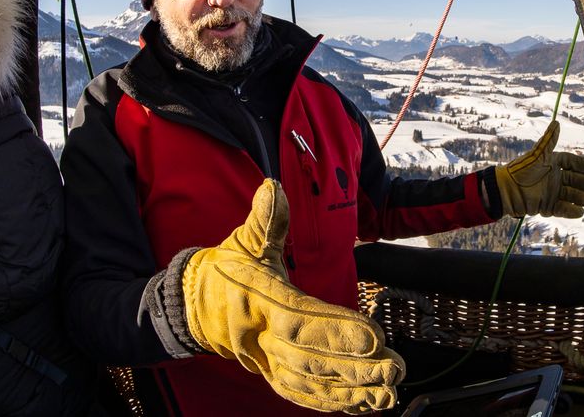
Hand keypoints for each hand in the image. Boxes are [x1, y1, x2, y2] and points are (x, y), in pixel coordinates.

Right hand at [182, 179, 403, 413]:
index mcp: (259, 301)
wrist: (190, 307)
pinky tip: (364, 404)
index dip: (337, 330)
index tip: (374, 336)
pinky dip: (333, 402)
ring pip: (310, 382)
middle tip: (394, 366)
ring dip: (351, 389)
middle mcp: (261, 337)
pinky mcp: (268, 375)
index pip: (302, 319)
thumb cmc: (225, 272)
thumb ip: (265, 219)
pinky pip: (302, 394)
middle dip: (355, 365)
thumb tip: (273, 188)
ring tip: (387, 390)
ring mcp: (264, 361)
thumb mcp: (243, 241)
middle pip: (311, 358)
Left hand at [495, 121, 583, 217]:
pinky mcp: (551, 207)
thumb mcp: (537, 155)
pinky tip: (579, 211)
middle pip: (581, 182)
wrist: (507, 189)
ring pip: (576, 197)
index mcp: (557, 163)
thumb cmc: (521, 169)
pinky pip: (566, 210)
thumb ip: (548, 141)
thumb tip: (556, 123)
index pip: (578, 164)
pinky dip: (573, 211)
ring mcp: (556, 193)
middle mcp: (559, 178)